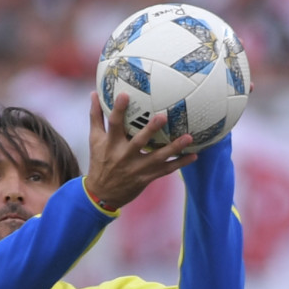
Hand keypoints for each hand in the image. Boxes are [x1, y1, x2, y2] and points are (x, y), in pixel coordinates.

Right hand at [82, 91, 196, 210]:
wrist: (101, 195)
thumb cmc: (99, 162)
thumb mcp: (95, 140)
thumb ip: (96, 116)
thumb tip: (94, 93)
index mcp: (111, 144)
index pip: (114, 124)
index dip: (119, 110)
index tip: (125, 94)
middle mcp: (124, 156)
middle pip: (139, 142)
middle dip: (150, 130)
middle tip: (163, 117)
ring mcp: (136, 169)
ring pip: (157, 158)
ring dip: (174, 148)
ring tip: (188, 138)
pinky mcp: (146, 178)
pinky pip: (166, 170)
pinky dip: (180, 163)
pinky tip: (194, 155)